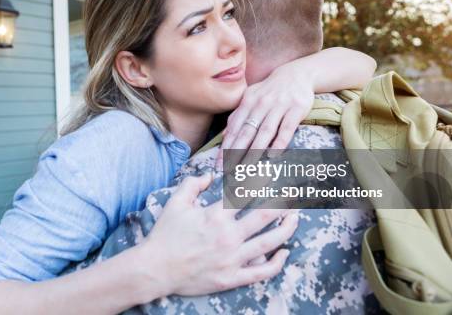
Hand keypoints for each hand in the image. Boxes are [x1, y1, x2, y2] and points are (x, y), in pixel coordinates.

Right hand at [141, 173, 298, 296]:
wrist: (155, 269)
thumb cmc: (165, 235)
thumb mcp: (175, 202)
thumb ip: (193, 184)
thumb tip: (209, 175)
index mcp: (215, 215)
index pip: (246, 194)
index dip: (262, 181)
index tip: (275, 173)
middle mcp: (228, 236)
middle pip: (265, 216)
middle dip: (284, 202)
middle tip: (296, 193)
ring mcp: (232, 259)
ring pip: (269, 242)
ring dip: (287, 228)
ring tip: (296, 217)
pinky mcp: (232, 278)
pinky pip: (261, 272)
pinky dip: (277, 263)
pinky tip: (285, 253)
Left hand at [220, 63, 313, 160]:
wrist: (297, 74)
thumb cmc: (270, 91)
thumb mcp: (251, 98)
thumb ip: (238, 115)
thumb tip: (225, 135)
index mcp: (248, 102)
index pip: (234, 128)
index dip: (226, 147)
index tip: (219, 164)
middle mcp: (261, 104)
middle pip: (247, 132)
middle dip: (236, 152)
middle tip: (229, 170)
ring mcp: (279, 106)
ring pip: (265, 131)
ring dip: (255, 150)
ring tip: (247, 167)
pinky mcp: (296, 109)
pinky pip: (286, 128)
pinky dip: (279, 142)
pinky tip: (273, 155)